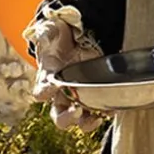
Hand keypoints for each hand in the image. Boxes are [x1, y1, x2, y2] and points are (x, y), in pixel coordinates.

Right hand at [31, 19, 102, 133]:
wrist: (73, 37)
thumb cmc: (57, 37)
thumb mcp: (49, 31)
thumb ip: (44, 33)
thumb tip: (41, 34)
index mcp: (46, 80)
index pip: (41, 92)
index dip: (45, 92)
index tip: (51, 88)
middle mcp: (61, 94)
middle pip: (60, 116)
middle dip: (67, 118)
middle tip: (76, 111)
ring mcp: (79, 96)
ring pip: (80, 119)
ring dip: (87, 122)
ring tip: (97, 118)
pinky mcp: (95, 93)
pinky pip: (99, 109)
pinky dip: (106, 111)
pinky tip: (112, 109)